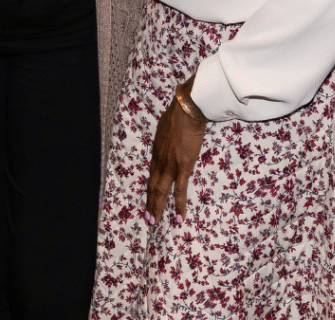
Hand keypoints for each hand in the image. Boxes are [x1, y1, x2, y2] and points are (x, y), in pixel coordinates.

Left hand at [145, 88, 206, 223]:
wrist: (186, 112)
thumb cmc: (177, 117)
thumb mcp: (164, 129)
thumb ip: (164, 140)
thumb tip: (166, 143)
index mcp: (156, 152)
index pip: (151, 174)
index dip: (150, 188)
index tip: (149, 199)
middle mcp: (160, 161)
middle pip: (153, 185)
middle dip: (150, 203)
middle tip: (148, 218)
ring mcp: (171, 165)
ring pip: (161, 191)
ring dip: (157, 207)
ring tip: (154, 221)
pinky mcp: (183, 167)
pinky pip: (180, 190)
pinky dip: (179, 205)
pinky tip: (179, 218)